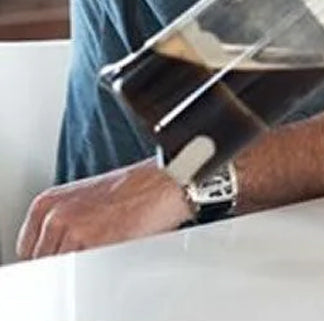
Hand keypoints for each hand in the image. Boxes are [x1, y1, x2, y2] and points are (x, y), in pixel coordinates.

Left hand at [16, 160, 191, 258]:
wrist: (165, 181)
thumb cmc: (134, 188)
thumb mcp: (86, 200)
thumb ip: (62, 224)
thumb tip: (54, 251)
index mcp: (47, 202)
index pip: (29, 250)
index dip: (51, 255)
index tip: (66, 253)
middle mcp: (54, 215)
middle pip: (44, 262)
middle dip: (66, 260)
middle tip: (93, 247)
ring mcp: (70, 230)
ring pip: (63, 268)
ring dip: (82, 265)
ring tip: (108, 243)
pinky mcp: (91, 244)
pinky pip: (83, 271)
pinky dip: (97, 267)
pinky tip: (114, 248)